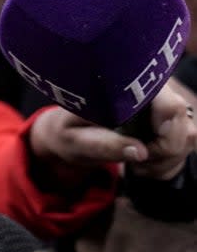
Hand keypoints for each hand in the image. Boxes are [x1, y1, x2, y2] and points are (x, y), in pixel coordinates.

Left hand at [30, 82, 196, 180]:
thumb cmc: (68, 130)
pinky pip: (185, 146)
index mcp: (127, 86)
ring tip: (134, 165)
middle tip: (133, 165)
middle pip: (185, 126)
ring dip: (165, 161)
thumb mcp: (75, 139)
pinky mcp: (170, 121)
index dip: (164, 137)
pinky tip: (143, 164)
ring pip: (189, 138)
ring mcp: (165, 105)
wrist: (68, 128)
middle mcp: (153, 90)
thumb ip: (103, 144)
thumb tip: (141, 152)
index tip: (141, 154)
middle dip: (163, 154)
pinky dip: (167, 163)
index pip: (170, 107)